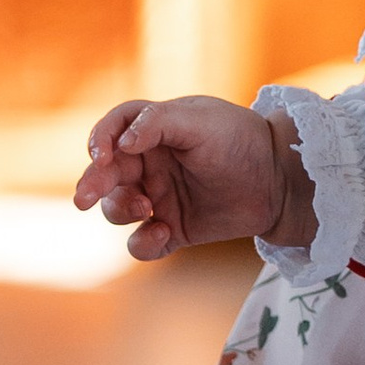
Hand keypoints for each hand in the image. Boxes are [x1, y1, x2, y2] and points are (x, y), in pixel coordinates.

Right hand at [74, 96, 308, 259]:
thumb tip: (122, 141)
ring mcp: (159, 198)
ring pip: (117, 209)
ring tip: (145, 208)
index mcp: (152, 131)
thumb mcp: (202, 121)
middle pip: (105, 174)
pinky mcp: (173, 230)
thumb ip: (159, 122)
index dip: (98, 140)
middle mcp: (149, 164)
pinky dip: (143, 243)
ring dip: (120, 211)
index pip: (112, 131)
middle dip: (92, 184)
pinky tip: (160, 233)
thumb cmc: (241, 140)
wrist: (281, 181)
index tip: (100, 154)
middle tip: (83, 198)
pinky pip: (142, 244)